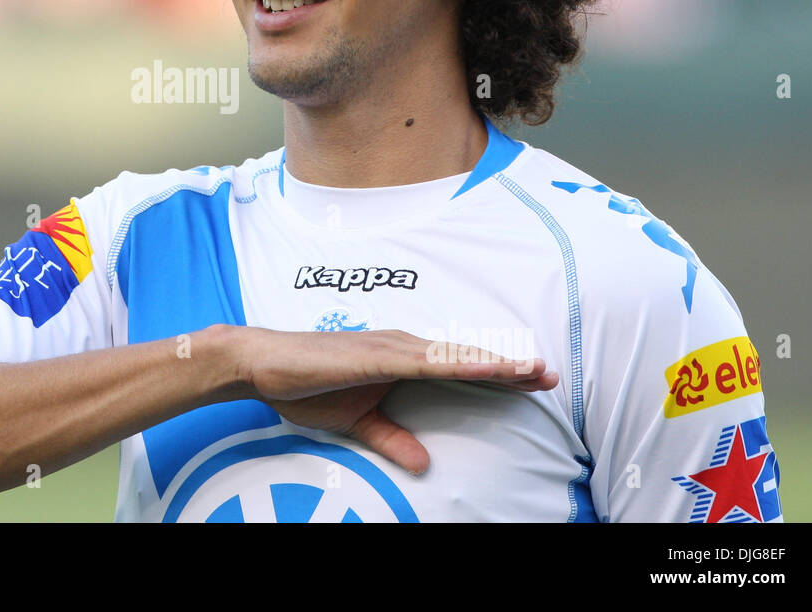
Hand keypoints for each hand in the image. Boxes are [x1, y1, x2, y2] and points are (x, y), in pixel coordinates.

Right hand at [234, 326, 559, 475]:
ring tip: (531, 370)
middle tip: (550, 375)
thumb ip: (391, 438)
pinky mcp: (375, 355)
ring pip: (453, 356)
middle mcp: (401, 347)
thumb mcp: (356, 422)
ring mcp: (389, 348)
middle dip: (509, 366)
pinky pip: (425, 361)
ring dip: (494, 362)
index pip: (458, 368)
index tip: (534, 380)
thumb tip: (424, 463)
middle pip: (465, 358)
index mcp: (399, 361)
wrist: (261, 363)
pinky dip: (457, 362)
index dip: (497, 373)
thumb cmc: (305, 385)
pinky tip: (483, 365)